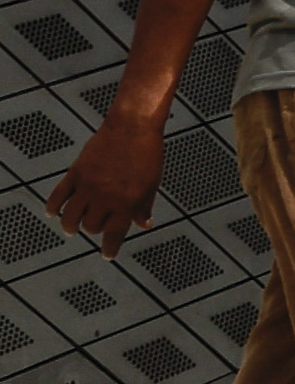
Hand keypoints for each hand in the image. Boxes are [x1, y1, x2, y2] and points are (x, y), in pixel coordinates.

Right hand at [40, 106, 162, 254]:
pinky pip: (58, 196)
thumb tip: (145, 225)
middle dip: (95, 229)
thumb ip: (145, 206)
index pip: (115, 234)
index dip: (110, 248)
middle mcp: (106, 198)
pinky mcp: (75, 174)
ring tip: (72, 229)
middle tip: (97, 227)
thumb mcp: (152, 184)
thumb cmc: (147, 154)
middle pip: (92, 226)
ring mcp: (88, 186)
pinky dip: (53, 207)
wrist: (133, 127)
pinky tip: (52, 213)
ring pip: (71, 217)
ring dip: (71, 226)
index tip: (108, 256)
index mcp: (128, 203)